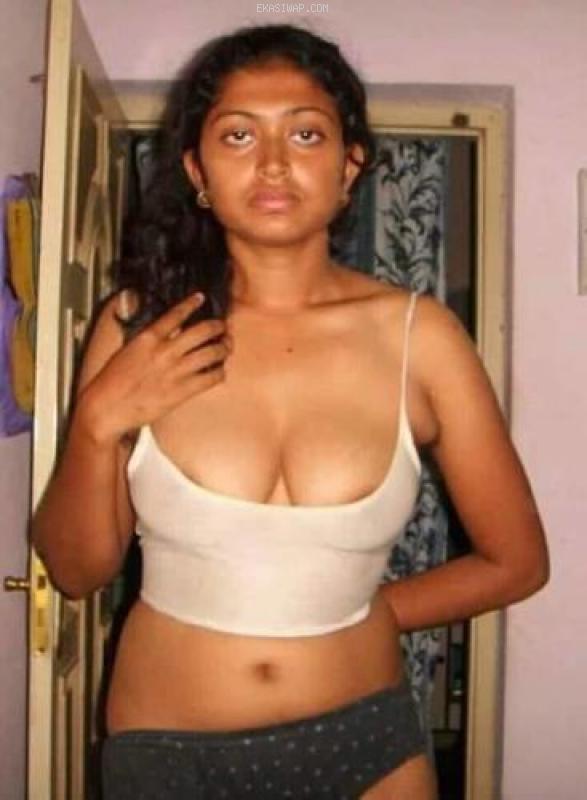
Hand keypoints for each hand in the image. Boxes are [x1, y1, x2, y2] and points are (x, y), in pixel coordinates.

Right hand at [78, 293, 228, 443]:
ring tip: (225, 346)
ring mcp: (176, 371)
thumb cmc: (112, 382)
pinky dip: (219, 372)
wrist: (107, 408)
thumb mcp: (126, 350)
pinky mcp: (182, 391)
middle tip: (222, 326)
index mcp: (148, 338)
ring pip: (212, 352)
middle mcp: (165, 352)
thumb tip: (162, 330)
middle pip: (202, 330)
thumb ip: (147, 338)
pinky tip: (219, 371)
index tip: (200, 298)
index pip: (176, 314)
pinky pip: (211, 378)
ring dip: (223, 347)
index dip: (191, 303)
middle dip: (217, 326)